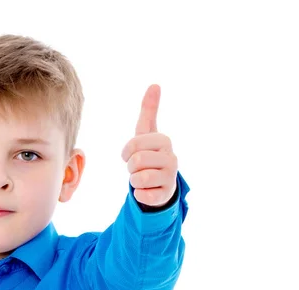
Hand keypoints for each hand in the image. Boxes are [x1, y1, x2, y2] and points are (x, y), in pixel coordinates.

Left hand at [121, 84, 177, 207]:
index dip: (127, 152)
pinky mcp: (165, 195)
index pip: (133, 144)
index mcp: (164, 141)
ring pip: (138, 179)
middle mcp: (171, 158)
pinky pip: (143, 195)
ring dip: (135, 181)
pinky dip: (139, 194)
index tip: (131, 154)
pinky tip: (147, 191)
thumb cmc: (151, 155)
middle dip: (131, 167)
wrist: (161, 184)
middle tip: (139, 168)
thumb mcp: (148, 132)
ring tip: (144, 179)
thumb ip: (149, 109)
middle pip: (135, 161)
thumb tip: (155, 84)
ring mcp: (170, 177)